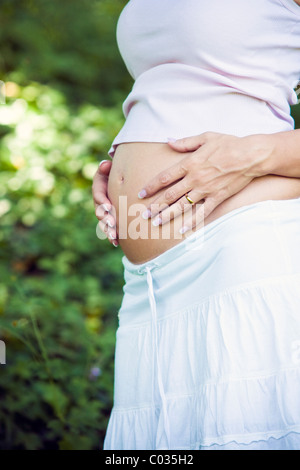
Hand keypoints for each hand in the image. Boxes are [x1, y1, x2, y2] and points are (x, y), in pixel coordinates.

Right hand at [92, 160, 117, 246]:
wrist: (114, 181)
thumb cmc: (111, 174)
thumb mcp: (107, 168)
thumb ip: (105, 167)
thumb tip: (105, 165)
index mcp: (98, 190)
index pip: (98, 196)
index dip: (102, 201)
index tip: (108, 206)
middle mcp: (99, 203)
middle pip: (100, 213)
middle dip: (106, 219)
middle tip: (112, 224)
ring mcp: (104, 213)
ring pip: (104, 224)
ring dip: (108, 231)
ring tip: (114, 238)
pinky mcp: (110, 219)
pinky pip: (110, 229)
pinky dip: (113, 236)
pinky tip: (117, 243)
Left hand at [138, 132, 268, 232]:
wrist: (251, 155)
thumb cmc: (228, 143)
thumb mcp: (205, 137)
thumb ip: (185, 142)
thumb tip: (168, 140)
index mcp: (189, 163)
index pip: (164, 177)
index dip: (151, 186)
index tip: (141, 193)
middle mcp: (194, 178)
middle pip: (169, 195)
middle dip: (155, 205)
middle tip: (144, 214)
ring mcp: (205, 190)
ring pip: (182, 205)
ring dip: (168, 215)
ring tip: (157, 223)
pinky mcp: (217, 197)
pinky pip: (202, 212)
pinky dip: (192, 221)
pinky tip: (182, 229)